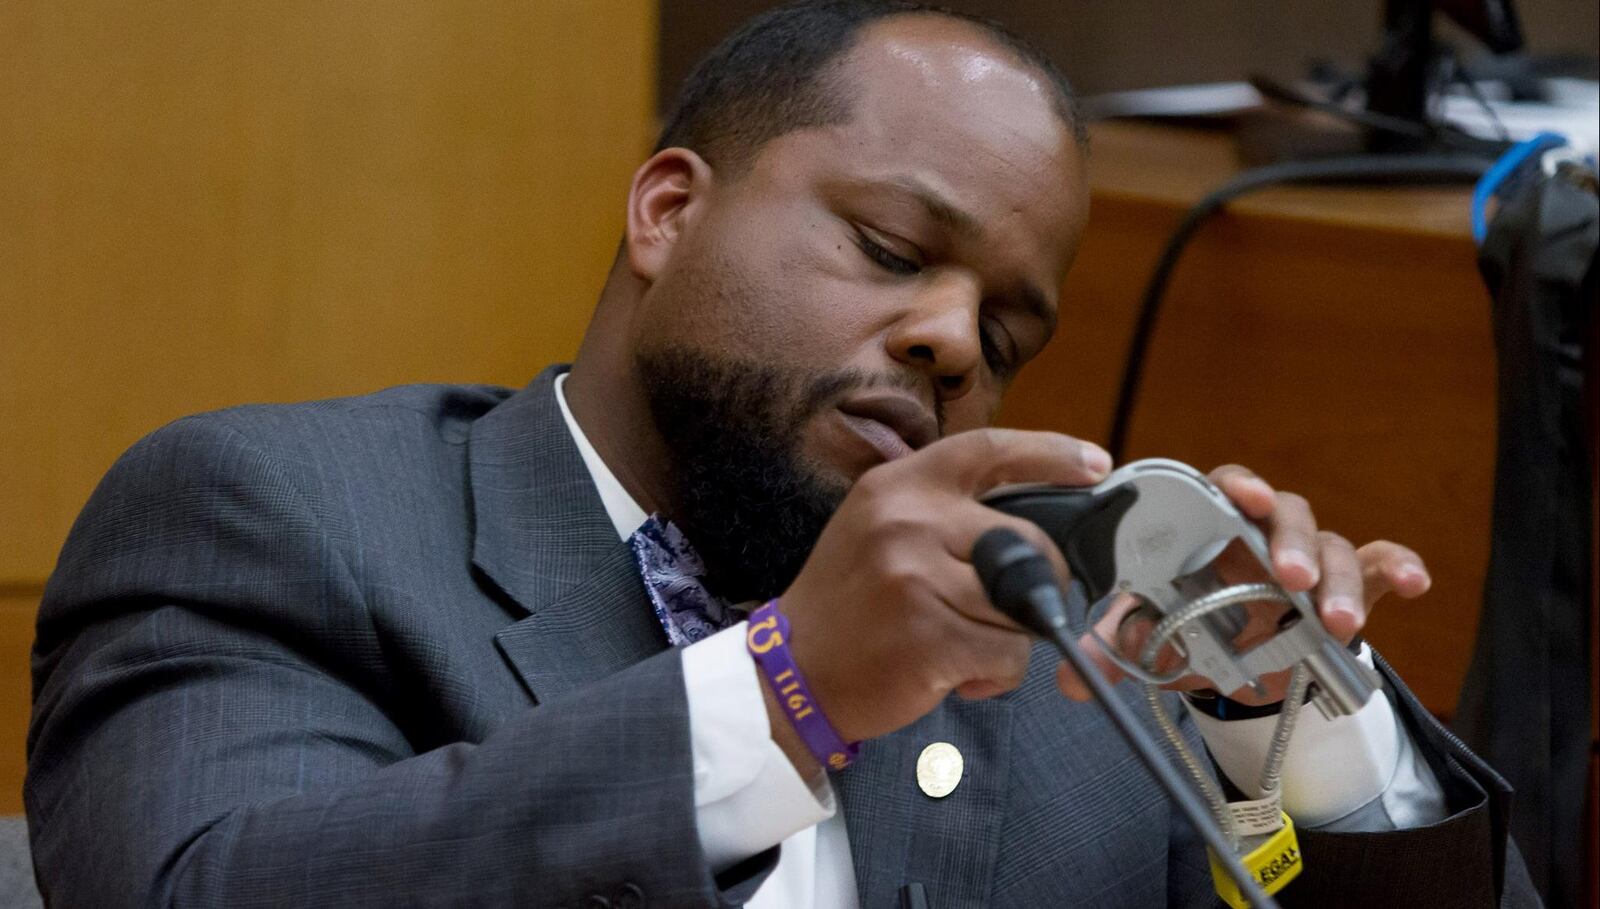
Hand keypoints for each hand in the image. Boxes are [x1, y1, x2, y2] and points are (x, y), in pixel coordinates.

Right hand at [771, 429, 1110, 774]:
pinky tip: (957, 675)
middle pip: (1028, 544)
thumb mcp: (879, 529)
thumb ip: (945, 513)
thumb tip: (1031, 519)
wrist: (793, 672)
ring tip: (959, 646)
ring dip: (1006, 638)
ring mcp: (916, 578)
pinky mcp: (930, 637)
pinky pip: (1009, 654)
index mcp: (898, 485)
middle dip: (1032, 585)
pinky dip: (996, 675)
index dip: (1052, 453)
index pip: (990, 449)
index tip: (1095, 464)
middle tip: (997, 612)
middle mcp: (907, 521)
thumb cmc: (849, 605)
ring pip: (1024, 607)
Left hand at [1054, 464, 1431, 705]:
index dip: (1235, 487)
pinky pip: (1384, 563)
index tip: (1240, 497)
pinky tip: (1414, 584)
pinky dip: (1400, 567)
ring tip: (1338, 620)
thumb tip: (1072, 677)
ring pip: (1333, 545)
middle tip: (1288, 577)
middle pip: (1284, 512)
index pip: (1224, 490)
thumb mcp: (1157, 638)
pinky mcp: (1357, 585)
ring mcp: (1312, 558)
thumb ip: (1115, 649)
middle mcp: (1265, 535)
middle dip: (1288, 541)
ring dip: (1339, 577)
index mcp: (1215, 529)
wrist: (1241, 665)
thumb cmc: (1198, 627)